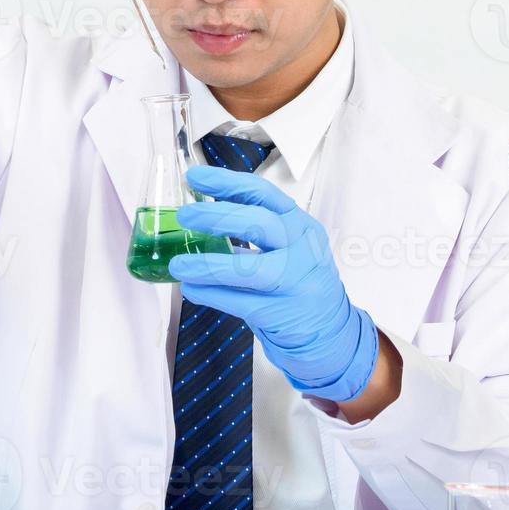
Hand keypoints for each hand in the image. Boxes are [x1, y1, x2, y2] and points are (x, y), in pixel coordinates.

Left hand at [169, 166, 379, 403]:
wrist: (329, 333)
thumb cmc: (298, 282)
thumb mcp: (288, 246)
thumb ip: (253, 229)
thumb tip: (200, 210)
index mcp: (300, 225)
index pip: (263, 194)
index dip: (227, 182)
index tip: (195, 176)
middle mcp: (302, 249)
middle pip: (259, 223)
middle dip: (217, 216)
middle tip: (185, 215)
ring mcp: (294, 283)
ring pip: (248, 269)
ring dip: (208, 264)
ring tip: (178, 264)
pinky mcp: (280, 314)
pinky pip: (238, 302)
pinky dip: (211, 294)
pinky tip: (191, 289)